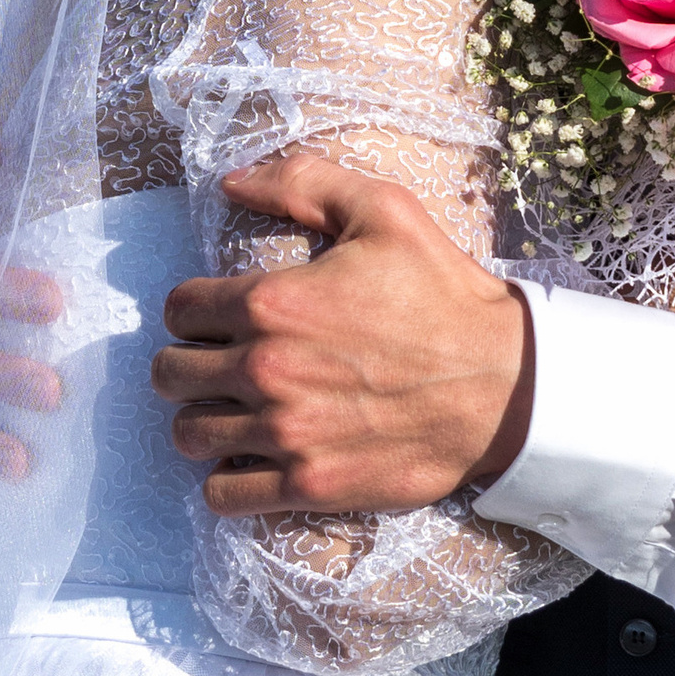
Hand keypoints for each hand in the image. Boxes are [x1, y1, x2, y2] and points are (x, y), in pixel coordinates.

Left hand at [153, 156, 533, 516]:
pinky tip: (250, 459)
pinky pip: (222, 493)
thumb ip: (302, 184)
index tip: (217, 316)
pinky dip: (225, 478)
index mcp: (273, 302)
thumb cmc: (445, 294)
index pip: (178, 309)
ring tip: (231, 411)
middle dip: (186, 363)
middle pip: (169, 374)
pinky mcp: (308, 484)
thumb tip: (230, 182)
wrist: (505, 384)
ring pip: (187, 434)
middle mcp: (266, 369)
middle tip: (219, 364)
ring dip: (202, 420)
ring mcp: (284, 433)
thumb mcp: (384, 211)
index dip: (193, 308)